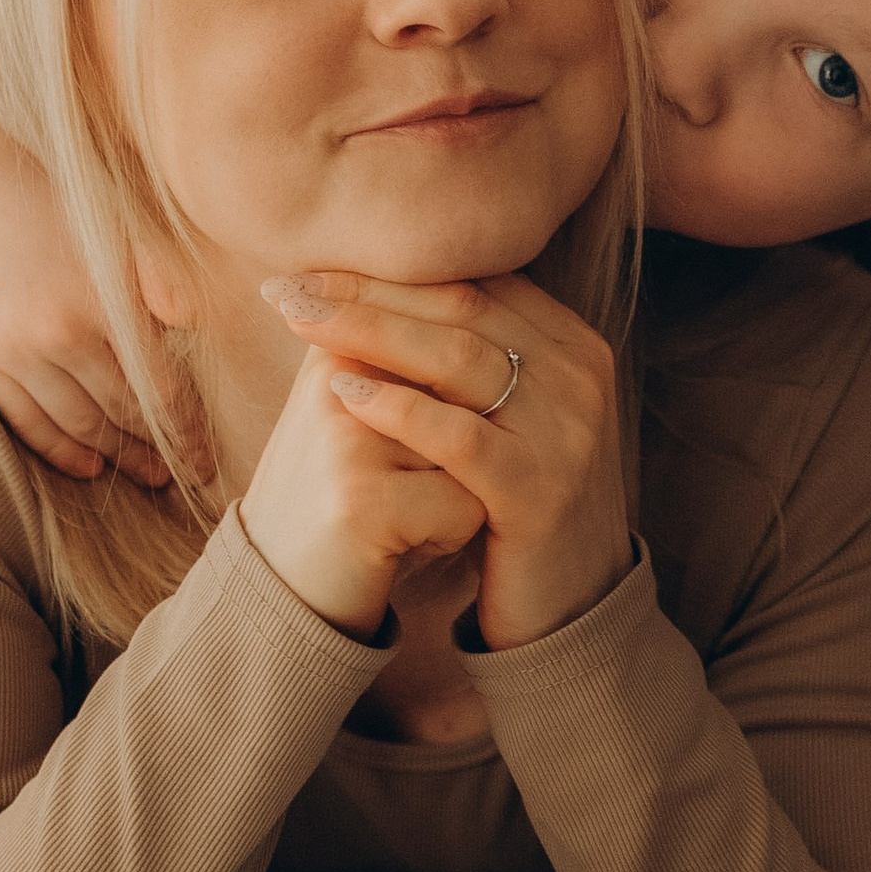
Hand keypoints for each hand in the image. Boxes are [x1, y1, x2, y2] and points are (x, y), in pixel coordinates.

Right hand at [0, 76, 170, 482]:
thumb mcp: (123, 222)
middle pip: (121, 414)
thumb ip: (165, 277)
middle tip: (188, 473)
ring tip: (148, 473)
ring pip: (76, 425)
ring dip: (116, 455)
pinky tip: (89, 465)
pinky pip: (26, 421)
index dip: (187, 431)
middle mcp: (56, 336)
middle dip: (159, 449)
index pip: (159, 390)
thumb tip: (200, 325)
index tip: (207, 458)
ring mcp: (14, 351)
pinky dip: (59, 450)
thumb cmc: (59, 192)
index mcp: (103, 303)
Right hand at [237, 336, 486, 633]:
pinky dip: (453, 533)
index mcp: (340, 343)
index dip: (469, 393)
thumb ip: (409, 358)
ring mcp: (347, 438)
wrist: (280, 589)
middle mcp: (336, 375)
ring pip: (479, 445)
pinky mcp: (363, 501)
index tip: (426, 435)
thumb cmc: (340, 495)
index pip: (450, 328)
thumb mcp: (361, 413)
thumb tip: (499, 305)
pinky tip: (403, 543)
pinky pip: (467, 506)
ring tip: (408, 505)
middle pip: (469, 384)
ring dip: (465, 485)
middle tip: (427, 471)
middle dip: (475, 435)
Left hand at [262, 270, 633, 649]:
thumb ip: (472, 356)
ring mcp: (568, 432)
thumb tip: (377, 292)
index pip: (476, 282)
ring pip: (459, 359)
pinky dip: (399, 410)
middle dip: (368, 291)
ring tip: (298, 321)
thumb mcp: (512, 417)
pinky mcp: (541, 489)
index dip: (392, 268)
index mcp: (573, 346)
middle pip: (463, 307)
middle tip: (288, 284)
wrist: (572, 606)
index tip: (313, 265)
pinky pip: (460, 437)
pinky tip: (344, 393)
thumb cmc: (521, 503)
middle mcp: (581, 377)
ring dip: (369, 332)